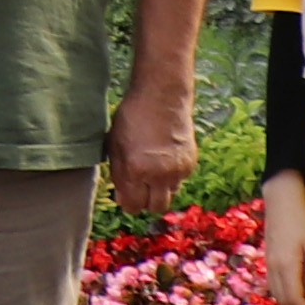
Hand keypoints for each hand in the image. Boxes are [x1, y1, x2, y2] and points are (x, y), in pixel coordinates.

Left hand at [102, 81, 199, 217]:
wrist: (162, 97)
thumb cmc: (132, 117)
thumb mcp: (114, 144)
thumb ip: (118, 174)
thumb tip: (122, 198)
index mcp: (135, 170)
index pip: (133, 206)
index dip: (128, 202)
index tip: (126, 194)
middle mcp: (159, 175)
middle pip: (154, 208)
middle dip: (145, 201)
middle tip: (139, 187)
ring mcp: (177, 170)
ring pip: (169, 196)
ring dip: (160, 190)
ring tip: (152, 171)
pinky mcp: (190, 164)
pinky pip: (180, 181)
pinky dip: (172, 177)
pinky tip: (164, 159)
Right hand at [261, 169, 304, 304]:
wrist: (281, 202)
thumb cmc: (303, 222)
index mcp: (286, 266)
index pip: (294, 300)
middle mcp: (274, 268)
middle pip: (284, 300)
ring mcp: (269, 263)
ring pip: (277, 294)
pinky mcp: (269, 259)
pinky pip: (274, 285)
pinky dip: (284, 295)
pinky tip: (295, 293)